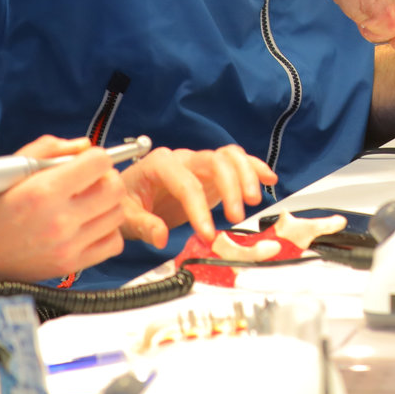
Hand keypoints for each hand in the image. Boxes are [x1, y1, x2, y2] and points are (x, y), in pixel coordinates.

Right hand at [0, 136, 125, 282]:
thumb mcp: (13, 169)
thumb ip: (50, 149)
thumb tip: (84, 146)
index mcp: (44, 191)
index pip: (99, 163)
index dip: (96, 158)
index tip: (87, 163)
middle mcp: (60, 219)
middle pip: (115, 188)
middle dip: (106, 179)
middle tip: (92, 182)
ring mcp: (68, 245)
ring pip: (118, 214)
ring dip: (108, 205)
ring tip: (88, 205)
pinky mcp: (72, 265)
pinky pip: (114, 243)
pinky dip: (107, 232)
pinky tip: (89, 226)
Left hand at [117, 145, 277, 246]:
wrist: (127, 194)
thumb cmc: (125, 200)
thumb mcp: (125, 216)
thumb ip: (143, 225)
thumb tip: (160, 236)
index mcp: (159, 165)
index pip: (186, 183)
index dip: (199, 209)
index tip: (207, 233)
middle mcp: (183, 158)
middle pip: (214, 162)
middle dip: (230, 187)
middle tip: (236, 216)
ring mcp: (198, 164)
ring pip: (229, 156)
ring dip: (246, 175)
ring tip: (255, 199)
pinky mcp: (211, 173)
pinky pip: (236, 161)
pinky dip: (253, 167)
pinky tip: (268, 178)